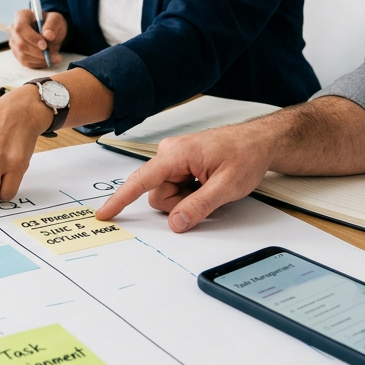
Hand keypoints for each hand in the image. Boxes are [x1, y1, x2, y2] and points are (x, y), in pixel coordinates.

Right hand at [10, 9, 65, 67]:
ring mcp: (14, 42)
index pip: (20, 28)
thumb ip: (52, 25)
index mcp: (21, 16)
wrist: (50, 32)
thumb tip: (48, 35)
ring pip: (23, 55)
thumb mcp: (56, 19)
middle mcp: (13, 29)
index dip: (31, 38)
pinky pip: (26, 62)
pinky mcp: (17, 53)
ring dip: (40, 59)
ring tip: (55, 57)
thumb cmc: (51, 23)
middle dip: (38, 52)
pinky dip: (38, 63)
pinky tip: (49, 60)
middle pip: (21, 44)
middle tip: (53, 54)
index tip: (45, 45)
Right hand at [96, 122, 273, 231]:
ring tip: (209, 186)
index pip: (142, 180)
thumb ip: (200, 206)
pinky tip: (206, 182)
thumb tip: (176, 222)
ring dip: (186, 198)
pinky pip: (174, 187)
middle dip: (179, 203)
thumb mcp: (227, 186)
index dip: (121, 199)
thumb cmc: (246, 154)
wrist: (259, 141)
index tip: (105, 213)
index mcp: (177, 153)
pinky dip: (189, 192)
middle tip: (207, 193)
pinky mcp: (179, 163)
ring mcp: (174, 158)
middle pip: (158, 193)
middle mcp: (170, 152)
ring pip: (166, 193)